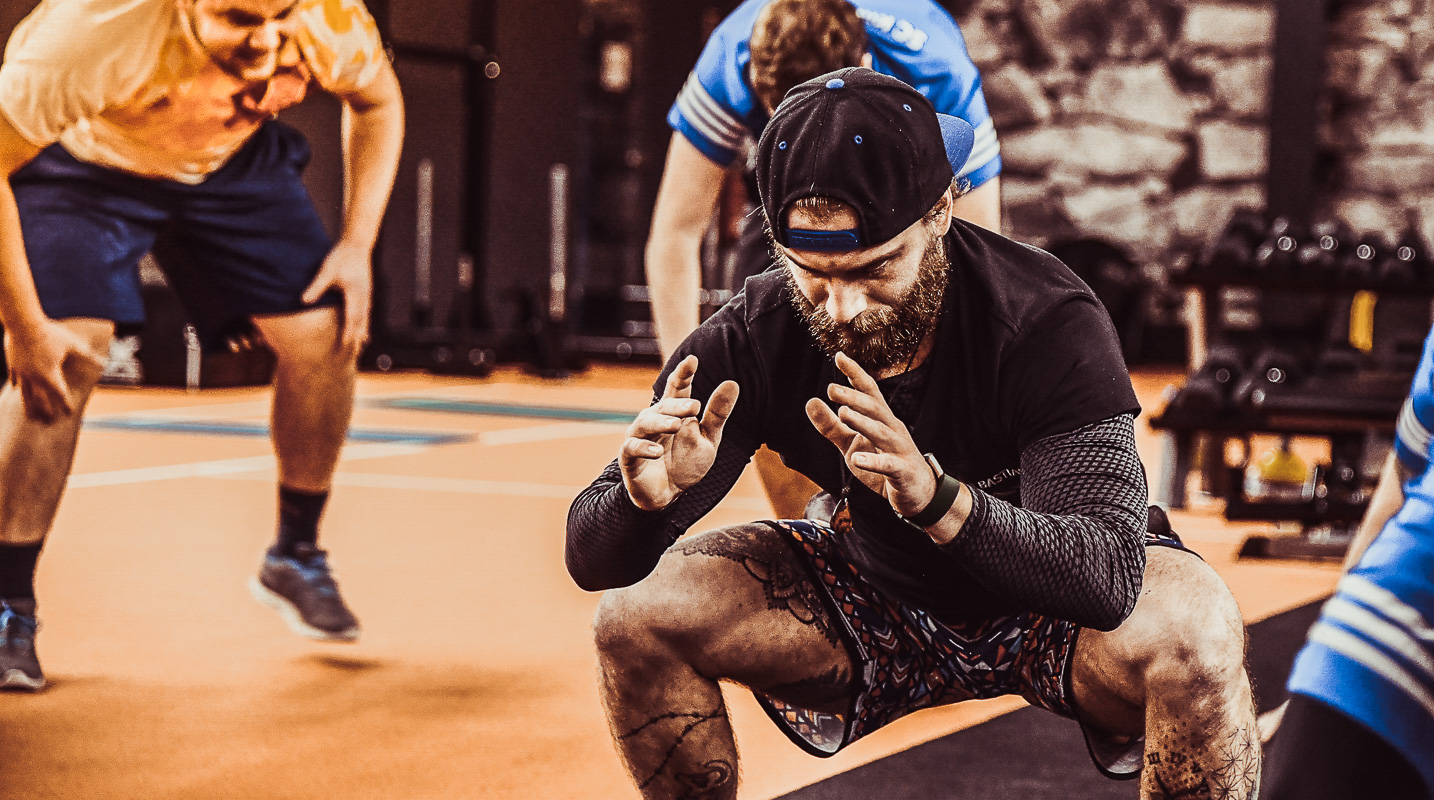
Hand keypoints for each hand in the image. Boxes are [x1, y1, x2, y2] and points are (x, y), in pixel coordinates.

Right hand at [4, 320, 106, 423]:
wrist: (23, 323)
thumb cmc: (51, 333)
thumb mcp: (73, 345)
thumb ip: (88, 356)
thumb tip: (104, 363)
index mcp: (50, 374)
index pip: (60, 394)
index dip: (65, 404)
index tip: (70, 413)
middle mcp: (35, 377)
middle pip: (40, 400)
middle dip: (45, 412)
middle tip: (49, 422)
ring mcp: (21, 372)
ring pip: (25, 394)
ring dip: (29, 406)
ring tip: (30, 417)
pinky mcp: (12, 365)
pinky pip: (15, 380)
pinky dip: (18, 387)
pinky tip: (18, 391)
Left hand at [302, 237, 372, 354]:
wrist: (357, 245)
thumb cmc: (342, 257)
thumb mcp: (326, 271)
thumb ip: (316, 287)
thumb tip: (304, 301)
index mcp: (354, 292)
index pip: (352, 316)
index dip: (349, 331)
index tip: (346, 344)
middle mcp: (364, 296)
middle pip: (362, 320)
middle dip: (358, 336)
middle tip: (355, 352)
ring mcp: (367, 294)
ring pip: (366, 317)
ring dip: (363, 331)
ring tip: (361, 345)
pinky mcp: (366, 292)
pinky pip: (366, 311)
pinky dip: (364, 322)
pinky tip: (362, 327)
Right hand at [620, 355, 738, 510]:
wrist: (667, 495)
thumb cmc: (686, 462)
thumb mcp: (708, 439)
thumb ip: (717, 414)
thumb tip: (732, 383)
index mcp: (674, 413)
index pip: (678, 388)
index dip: (683, 373)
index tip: (692, 359)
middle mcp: (654, 420)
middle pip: (663, 405)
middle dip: (677, 404)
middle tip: (695, 407)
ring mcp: (639, 437)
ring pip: (645, 422)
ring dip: (661, 422)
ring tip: (676, 425)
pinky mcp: (629, 458)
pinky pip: (631, 448)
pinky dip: (642, 447)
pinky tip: (657, 452)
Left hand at [805, 351, 936, 516]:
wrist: (919, 494)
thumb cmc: (884, 464)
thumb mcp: (852, 444)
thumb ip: (831, 425)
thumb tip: (810, 401)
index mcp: (882, 419)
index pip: (869, 391)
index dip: (855, 373)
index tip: (839, 356)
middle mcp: (893, 429)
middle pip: (874, 408)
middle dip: (854, 397)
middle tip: (831, 389)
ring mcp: (900, 450)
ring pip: (881, 432)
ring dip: (862, 422)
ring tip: (842, 413)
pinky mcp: (903, 472)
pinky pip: (888, 465)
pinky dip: (873, 461)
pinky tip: (856, 459)